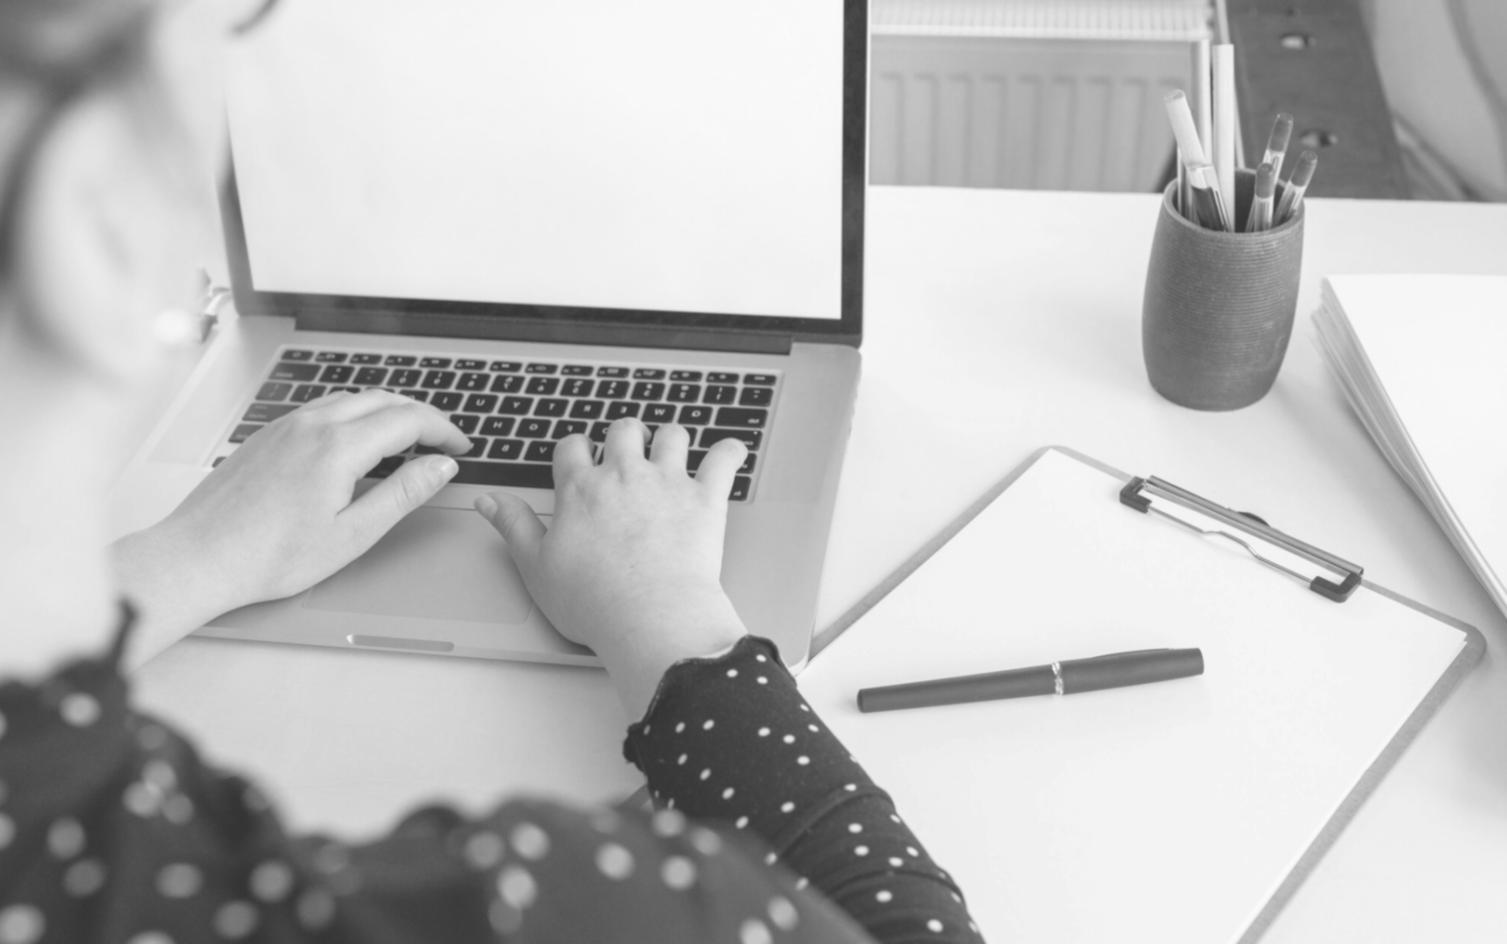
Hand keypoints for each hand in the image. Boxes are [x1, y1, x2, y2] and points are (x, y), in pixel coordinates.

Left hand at [112, 391, 468, 663]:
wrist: (200, 556)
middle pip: (384, 400)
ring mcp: (287, 425)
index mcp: (338, 448)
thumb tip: (439, 467)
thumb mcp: (352, 535)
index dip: (443, 430)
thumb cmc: (268, 556)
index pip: (409, 420)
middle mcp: (312, 425)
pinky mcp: (269, 433)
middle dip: (422, 416)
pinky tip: (359, 441)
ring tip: (409, 439)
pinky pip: (324, 407)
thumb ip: (402, 494)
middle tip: (443, 442)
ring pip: (353, 398)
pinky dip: (356, 414)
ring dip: (389, 411)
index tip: (460, 448)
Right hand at [473, 419, 749, 715]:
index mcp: (581, 489)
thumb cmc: (594, 601)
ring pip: (672, 435)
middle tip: (627, 455)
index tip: (580, 463)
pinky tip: (730, 452)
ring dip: (671, 440)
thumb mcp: (536, 567)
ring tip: (671, 452)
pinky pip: (724, 458)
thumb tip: (489, 501)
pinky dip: (730, 452)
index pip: (572, 447)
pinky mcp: (705, 498)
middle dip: (625, 437)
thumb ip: (513, 526)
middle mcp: (624, 475)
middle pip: (624, 430)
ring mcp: (668, 482)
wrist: (649, 617)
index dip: (576, 452)